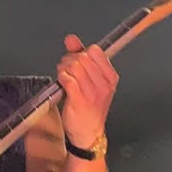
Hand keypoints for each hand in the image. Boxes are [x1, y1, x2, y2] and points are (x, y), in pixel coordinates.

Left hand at [57, 34, 117, 148]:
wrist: (88, 133)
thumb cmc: (89, 106)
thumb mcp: (91, 80)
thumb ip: (81, 57)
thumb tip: (71, 39)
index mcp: (110, 78)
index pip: (95, 51)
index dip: (81, 52)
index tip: (76, 60)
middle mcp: (104, 84)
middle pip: (83, 57)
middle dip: (69, 59)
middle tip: (65, 69)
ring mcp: (92, 93)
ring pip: (74, 66)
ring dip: (63, 68)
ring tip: (63, 76)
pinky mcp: (79, 100)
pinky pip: (67, 78)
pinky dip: (61, 77)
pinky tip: (62, 83)